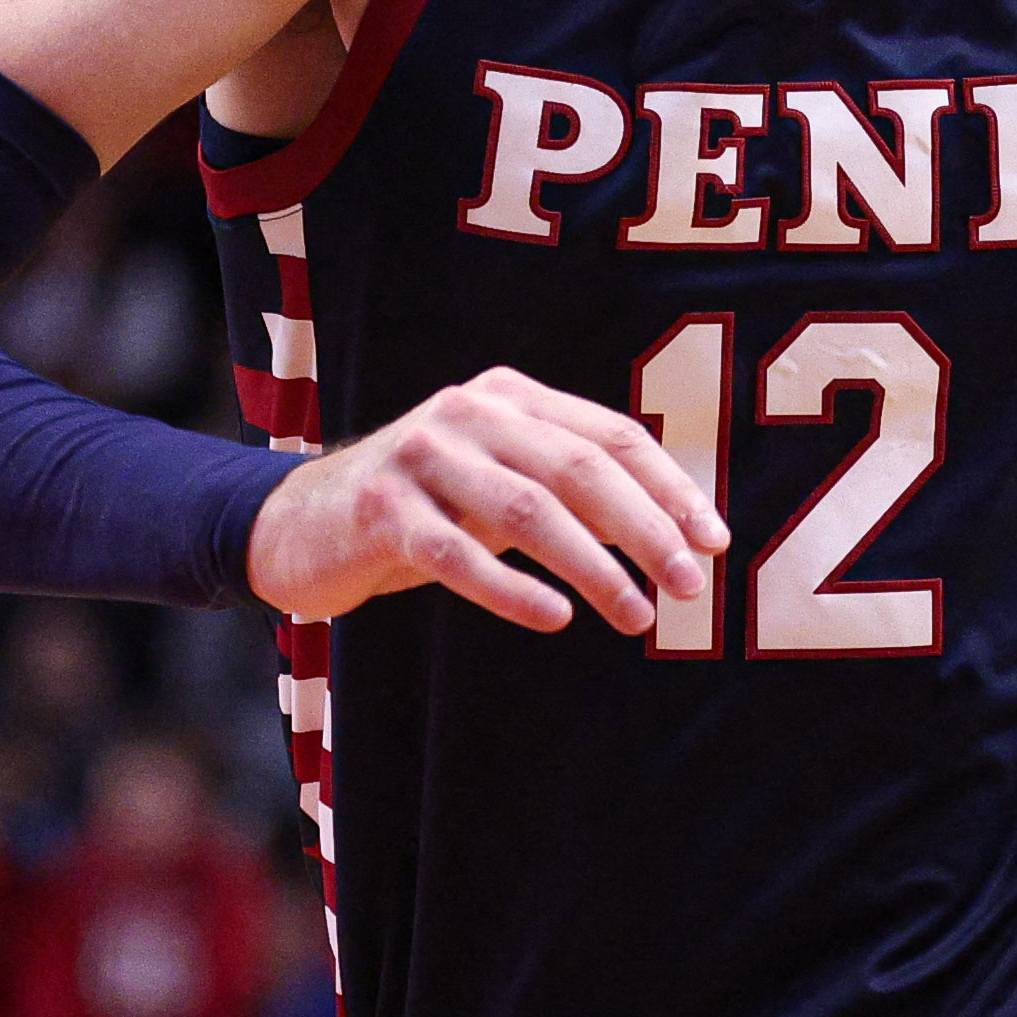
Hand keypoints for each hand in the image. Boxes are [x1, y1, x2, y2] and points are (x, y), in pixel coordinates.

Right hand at [244, 365, 727, 634]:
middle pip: (578, 468)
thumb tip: (681, 537)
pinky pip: (457, 553)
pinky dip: (512, 589)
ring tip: (637, 615)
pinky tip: (555, 619)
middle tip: (689, 587)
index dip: (670, 489)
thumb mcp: (500, 485)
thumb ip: (572, 493)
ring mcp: (421, 456)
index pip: (610, 436)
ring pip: (526, 510)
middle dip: (646, 530)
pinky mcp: (381, 510)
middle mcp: (469, 412)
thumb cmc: (426, 512)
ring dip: (593, 566)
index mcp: (509, 397)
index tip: (714, 543)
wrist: (301, 525)